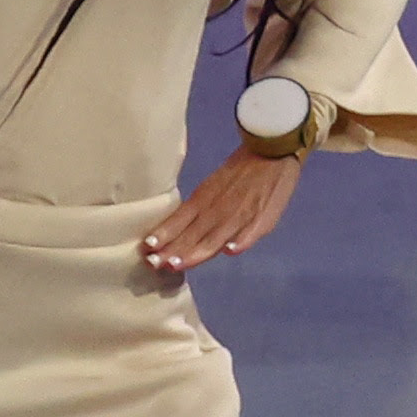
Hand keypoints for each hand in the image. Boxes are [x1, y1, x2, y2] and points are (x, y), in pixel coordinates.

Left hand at [137, 145, 301, 277]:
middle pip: (193, 235)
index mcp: (203, 200)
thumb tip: (174, 232)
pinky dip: (241, 241)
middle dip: (173, 251)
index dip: (164, 236)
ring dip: (196, 252)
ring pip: (216, 238)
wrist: (269, 152)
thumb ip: (197, 211)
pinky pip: (251, 231)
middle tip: (154, 265)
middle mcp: (218, 210)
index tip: (146, 251)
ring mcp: (241, 215)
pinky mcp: (264, 217)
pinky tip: (229, 251)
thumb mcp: (209, 188)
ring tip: (178, 264)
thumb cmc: (237, 172)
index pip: (180, 221)